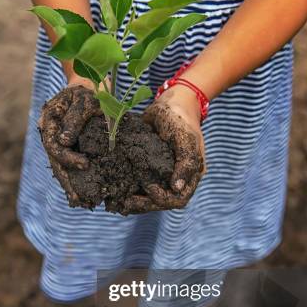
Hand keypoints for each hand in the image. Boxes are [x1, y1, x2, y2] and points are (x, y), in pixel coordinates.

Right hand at [38, 84, 101, 205]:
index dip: (68, 158)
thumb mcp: (85, 100)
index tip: (85, 165)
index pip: (54, 145)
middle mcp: (49, 131)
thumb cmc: (89, 90)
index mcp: (49, 119)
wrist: (89, 83)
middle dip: (66, 181)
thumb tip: (64, 141)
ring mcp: (56, 138)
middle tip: (78, 199)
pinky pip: (66, 163)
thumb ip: (74, 119)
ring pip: (59, 165)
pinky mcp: (66, 144)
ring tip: (79, 201)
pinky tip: (79, 192)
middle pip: (55, 160)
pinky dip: (72, 177)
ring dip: (68, 184)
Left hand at [122, 86, 205, 213]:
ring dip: (135, 201)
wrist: (170, 102)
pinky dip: (129, 190)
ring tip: (118, 201)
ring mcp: (163, 175)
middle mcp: (177, 179)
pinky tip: (116, 191)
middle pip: (161, 203)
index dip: (163, 199)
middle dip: (144, 204)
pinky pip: (140, 186)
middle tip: (125, 202)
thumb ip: (185, 163)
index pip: (178, 199)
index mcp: (190, 176)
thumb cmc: (179, 118)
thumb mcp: (185, 138)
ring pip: (149, 198)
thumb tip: (177, 188)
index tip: (148, 188)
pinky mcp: (149, 169)